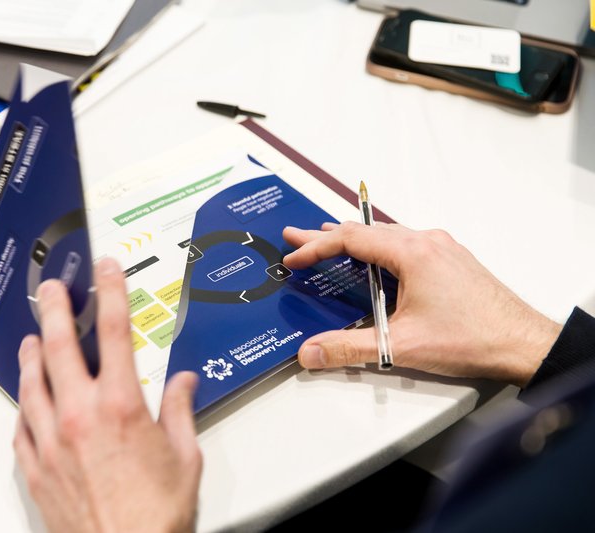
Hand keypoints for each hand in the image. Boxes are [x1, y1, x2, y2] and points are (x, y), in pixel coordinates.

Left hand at [13, 258, 201, 532]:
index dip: (110, 292)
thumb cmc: (154, 515)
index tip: (105, 270)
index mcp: (121, 406)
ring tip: (32, 338)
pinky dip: (24, 404)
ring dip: (31, 354)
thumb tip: (184, 384)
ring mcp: (51, 441)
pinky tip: (26, 398)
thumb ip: (180, 412)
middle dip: (57, 310)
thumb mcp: (185, 457)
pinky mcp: (36, 468)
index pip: (115, 332)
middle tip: (53, 289)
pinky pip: (21, 425)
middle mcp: (80, 416)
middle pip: (60, 346)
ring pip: (32, 382)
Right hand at [283, 222, 561, 386]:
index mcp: (413, 253)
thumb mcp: (401, 346)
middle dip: (327, 236)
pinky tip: (374, 261)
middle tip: (297, 237)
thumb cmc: (473, 338)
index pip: (351, 240)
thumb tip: (310, 352)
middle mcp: (428, 242)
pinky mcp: (452, 260)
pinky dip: (379, 248)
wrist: (523, 343)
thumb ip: (349, 348)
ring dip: (354, 240)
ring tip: (329, 242)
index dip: (316, 248)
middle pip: (366, 232)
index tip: (294, 257)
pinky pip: (406, 243)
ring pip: (387, 235)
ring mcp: (442, 249)